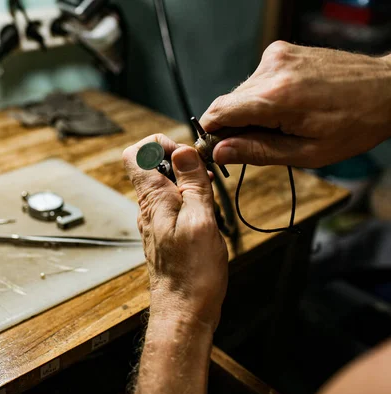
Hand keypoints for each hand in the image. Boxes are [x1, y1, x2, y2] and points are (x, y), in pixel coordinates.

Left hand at [122, 134, 227, 327]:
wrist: (183, 310)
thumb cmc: (192, 273)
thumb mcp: (200, 221)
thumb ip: (191, 183)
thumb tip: (183, 151)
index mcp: (152, 199)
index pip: (136, 153)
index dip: (160, 144)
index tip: (187, 155)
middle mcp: (148, 208)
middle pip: (153, 166)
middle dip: (181, 163)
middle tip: (206, 178)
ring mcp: (154, 221)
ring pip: (165, 185)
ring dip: (188, 184)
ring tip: (209, 199)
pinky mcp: (164, 233)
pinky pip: (172, 205)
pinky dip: (189, 202)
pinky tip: (205, 216)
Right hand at [200, 41, 390, 167]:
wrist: (387, 90)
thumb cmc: (355, 124)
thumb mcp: (307, 152)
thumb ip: (257, 151)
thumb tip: (219, 153)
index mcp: (278, 97)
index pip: (219, 113)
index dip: (209, 134)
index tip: (212, 150)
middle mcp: (272, 70)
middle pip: (227, 103)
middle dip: (232, 127)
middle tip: (254, 145)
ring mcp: (277, 56)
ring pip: (240, 92)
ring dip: (248, 112)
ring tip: (279, 124)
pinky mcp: (282, 51)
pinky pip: (256, 80)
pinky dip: (261, 97)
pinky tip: (285, 106)